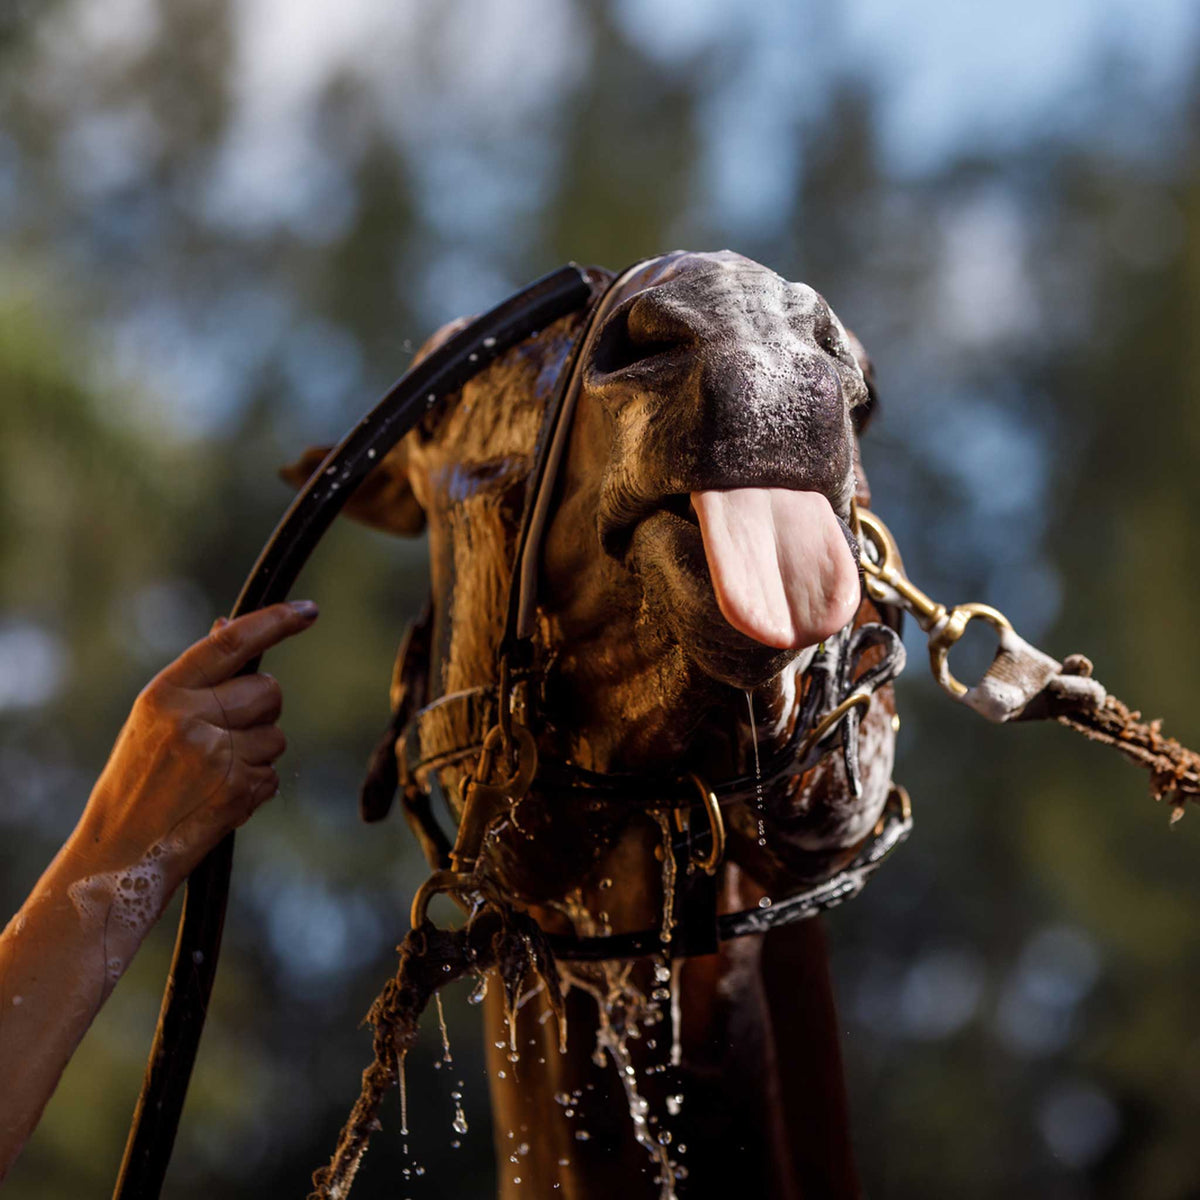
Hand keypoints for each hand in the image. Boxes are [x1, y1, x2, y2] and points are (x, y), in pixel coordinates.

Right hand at [70, 600, 318, 887]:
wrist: (121, 852)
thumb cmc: (139, 780)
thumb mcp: (154, 721)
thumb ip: (196, 679)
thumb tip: (228, 627)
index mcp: (164, 694)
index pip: (230, 644)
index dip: (275, 623)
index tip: (308, 611)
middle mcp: (189, 718)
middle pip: (268, 690)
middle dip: (262, 710)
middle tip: (227, 735)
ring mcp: (215, 755)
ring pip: (276, 735)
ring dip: (258, 753)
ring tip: (213, 775)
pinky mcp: (236, 789)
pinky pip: (272, 773)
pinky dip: (255, 786)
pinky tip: (218, 798)